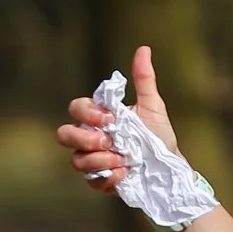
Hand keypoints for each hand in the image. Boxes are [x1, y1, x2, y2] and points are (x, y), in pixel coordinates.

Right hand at [56, 42, 177, 190]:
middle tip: (108, 142)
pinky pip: (91, 181)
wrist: (168, 166)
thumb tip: (143, 49)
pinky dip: (107, 178)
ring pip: (76, 160)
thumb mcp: (152, 105)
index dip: (88, 113)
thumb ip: (144, 80)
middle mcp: (90, 137)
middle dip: (84, 139)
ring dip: (101, 160)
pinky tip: (124, 173)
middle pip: (64, 135)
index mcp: (99, 117)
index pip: (76, 108)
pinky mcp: (100, 180)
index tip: (111, 119)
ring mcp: (93, 160)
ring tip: (124, 160)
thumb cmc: (158, 135)